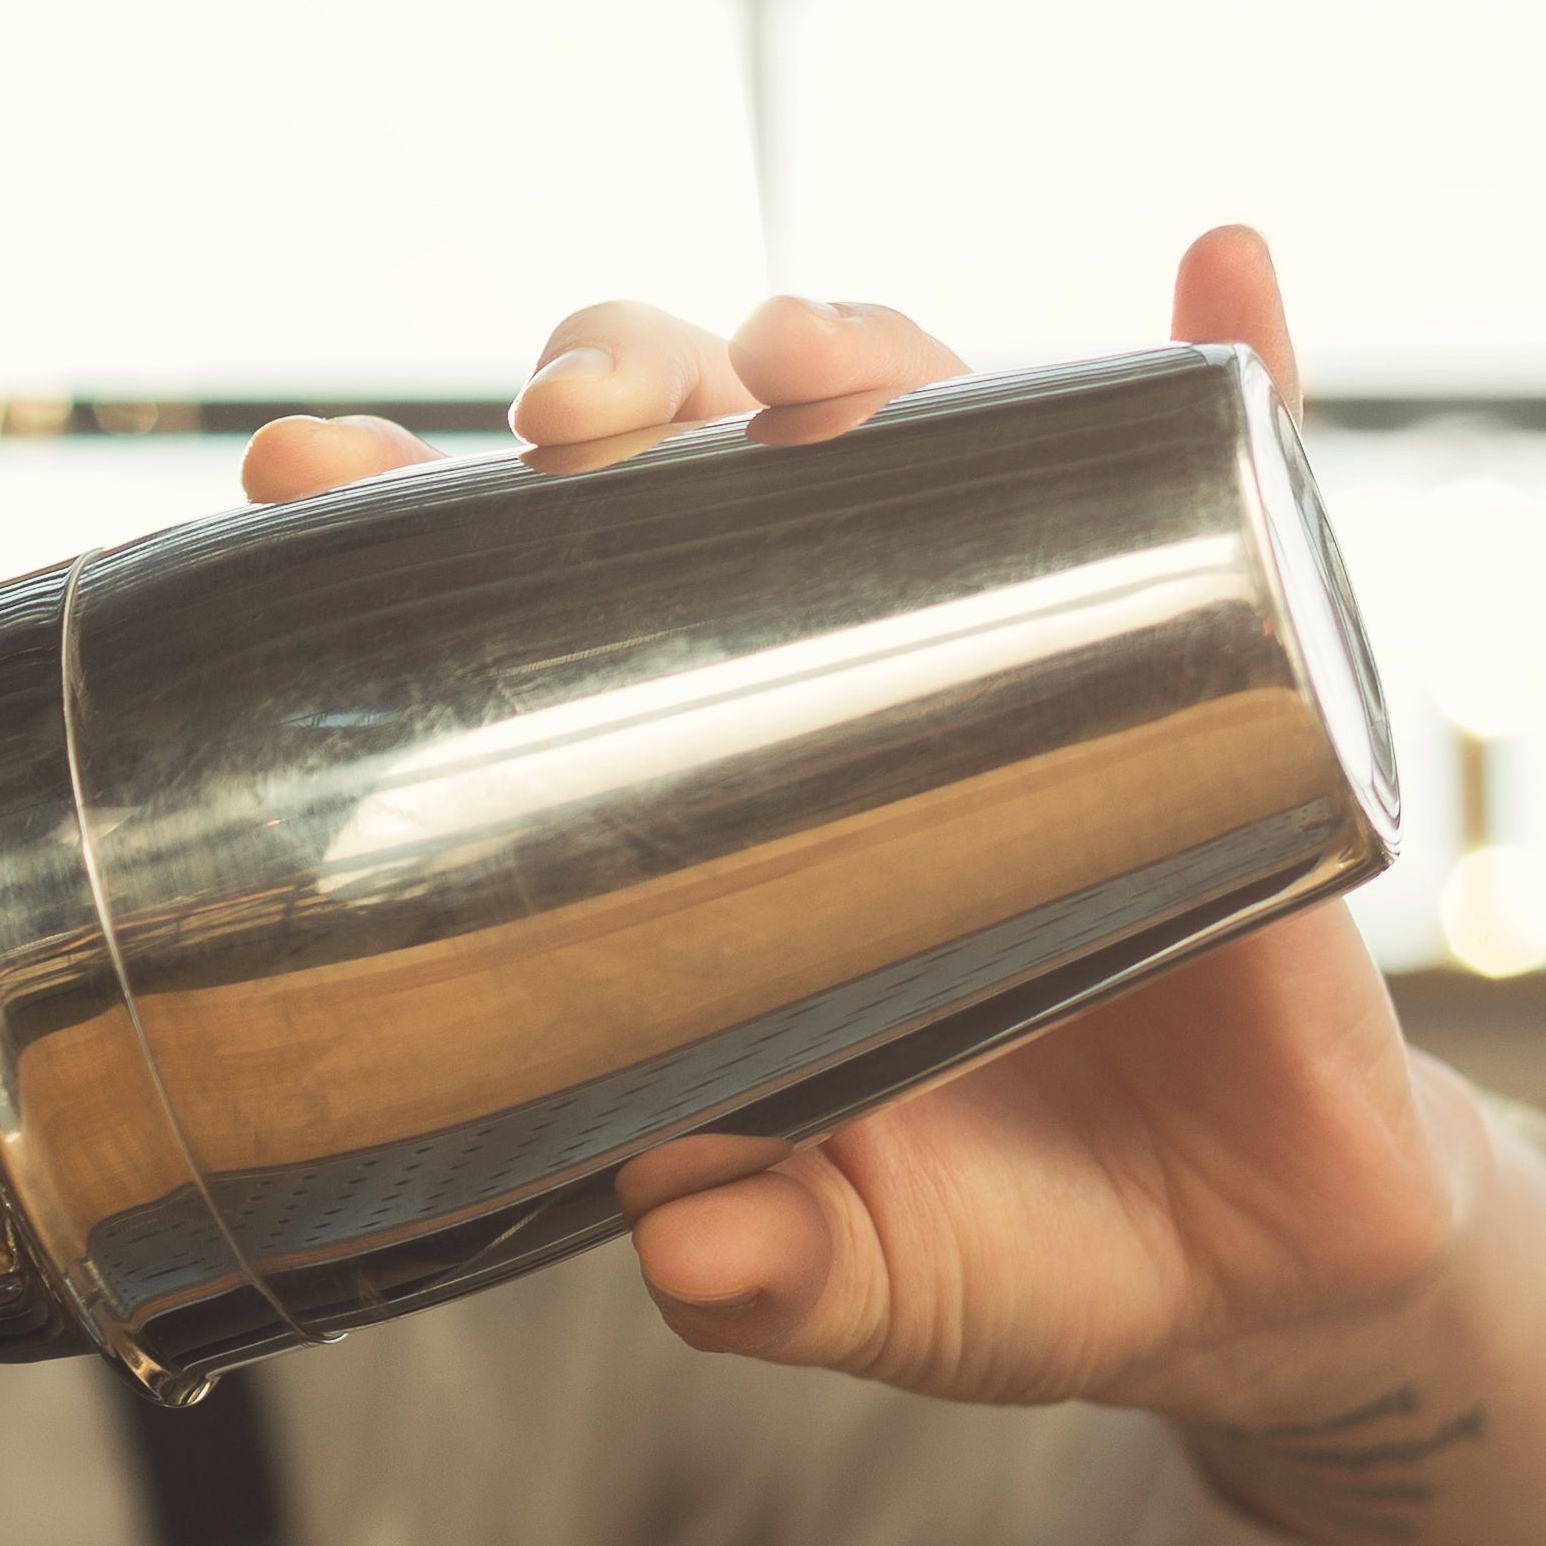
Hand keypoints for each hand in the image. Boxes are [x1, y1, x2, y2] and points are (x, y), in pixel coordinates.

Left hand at [240, 234, 1545, 1545]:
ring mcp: (1028, 659)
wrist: (1245, 1272)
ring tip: (818, 358)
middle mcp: (841, 690)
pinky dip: (1242, 358)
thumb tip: (689, 1244)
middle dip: (618, 383)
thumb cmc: (1009, 1249)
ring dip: (863, 349)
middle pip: (700, 465)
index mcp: (701, 814)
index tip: (299, 469)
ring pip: (928, 429)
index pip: (529, 619)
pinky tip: (1224, 262)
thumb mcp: (877, 1284)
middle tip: (574, 419)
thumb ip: (774, 1276)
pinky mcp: (1226, 676)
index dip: (405, 524)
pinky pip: (1241, 484)